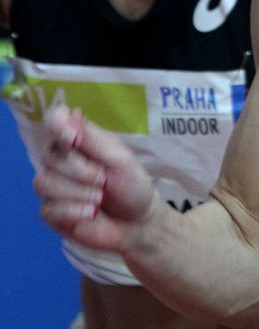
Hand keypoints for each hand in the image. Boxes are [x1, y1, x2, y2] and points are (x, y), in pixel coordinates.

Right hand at [35, 105, 159, 253]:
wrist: (136, 222)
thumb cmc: (132, 184)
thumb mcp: (119, 158)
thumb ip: (92, 139)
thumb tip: (69, 114)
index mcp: (80, 138)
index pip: (55, 120)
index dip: (56, 125)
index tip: (71, 137)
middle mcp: (62, 158)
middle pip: (50, 157)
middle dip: (80, 171)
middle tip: (104, 180)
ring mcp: (54, 185)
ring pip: (43, 182)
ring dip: (77, 192)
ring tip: (99, 198)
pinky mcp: (50, 211)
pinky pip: (47, 208)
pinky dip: (73, 211)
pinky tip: (90, 213)